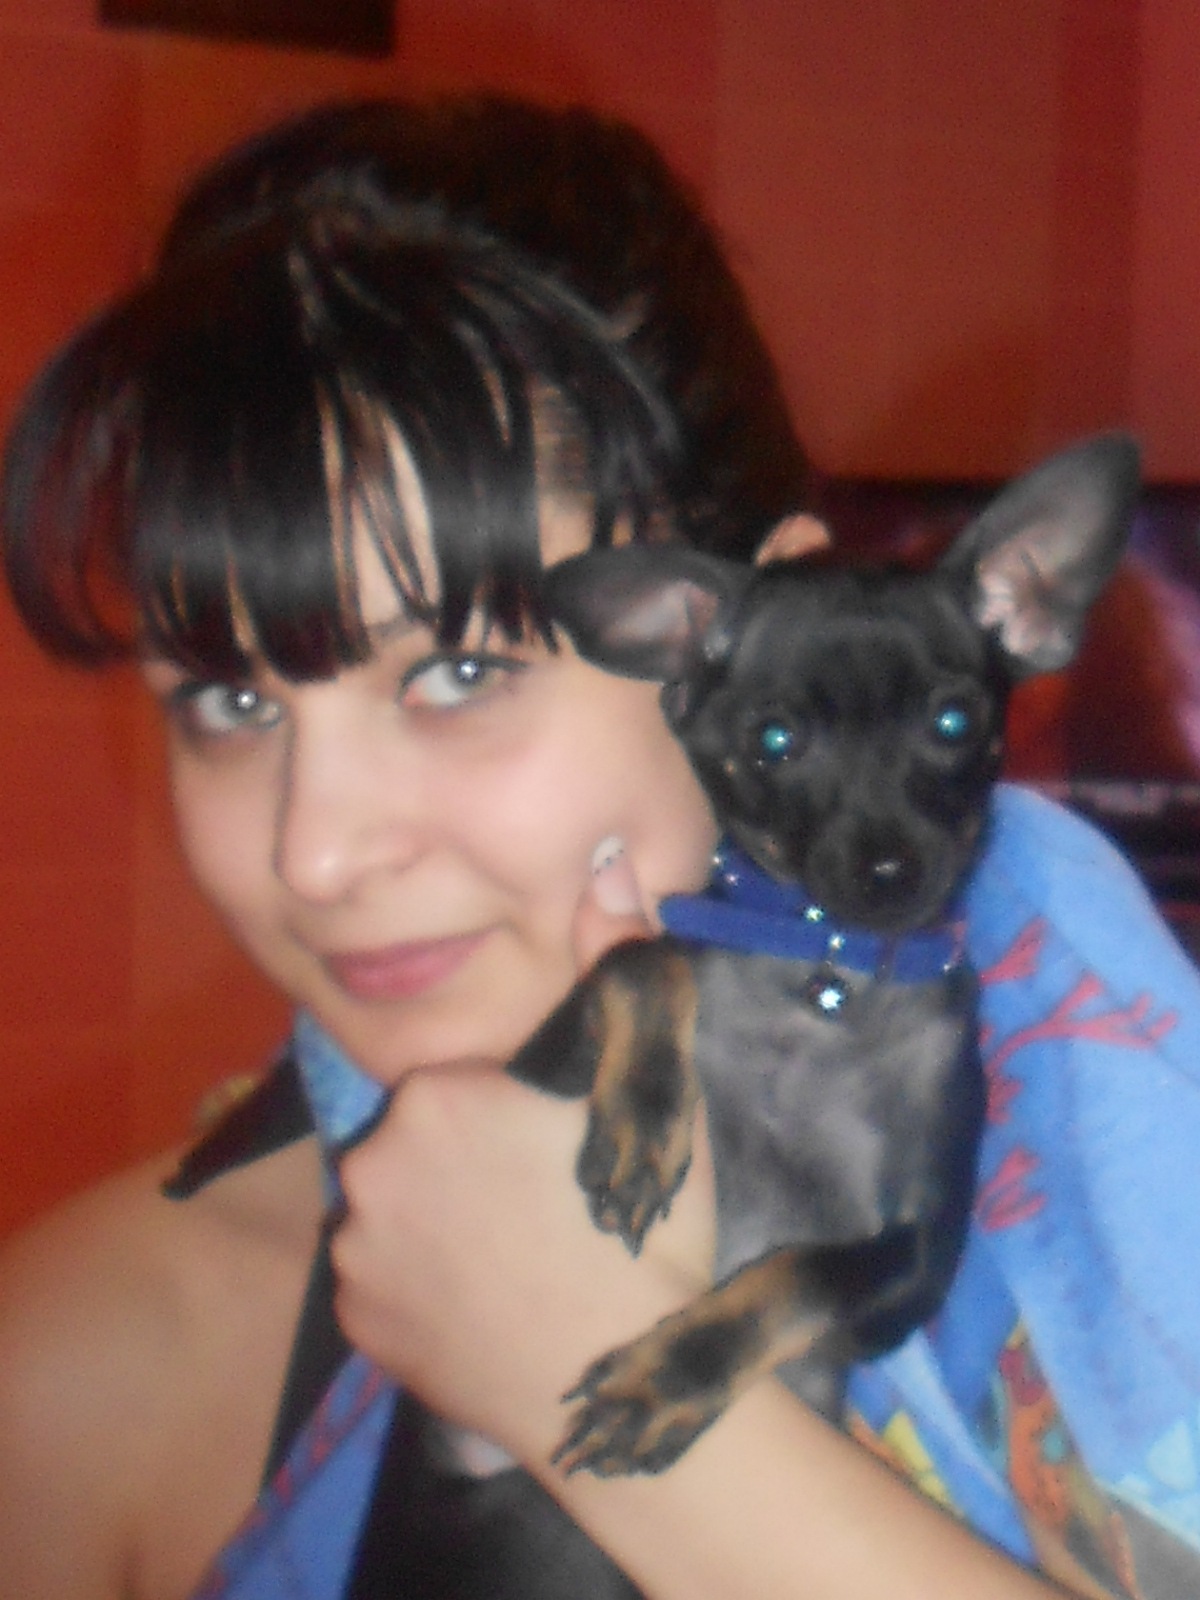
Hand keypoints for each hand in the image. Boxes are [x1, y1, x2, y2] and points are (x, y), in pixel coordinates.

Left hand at [331, 846, 715, 1457]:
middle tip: (540, 1207)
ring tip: (512, 1262)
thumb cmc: (641, 1223)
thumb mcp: (646, 1084)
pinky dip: (420, 1289)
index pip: (461, 1083)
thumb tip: (608, 862)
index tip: (555, 1154)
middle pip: (421, 1142)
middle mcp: (368, 1164)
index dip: (511, 1112)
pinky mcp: (358, 1327)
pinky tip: (481, 1305)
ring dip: (437, 1222)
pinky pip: (384, 1283)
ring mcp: (356, 1254)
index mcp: (432, 1096)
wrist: (624, 1374)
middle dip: (468, 1161)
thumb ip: (618, 965)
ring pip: (397, 1210)